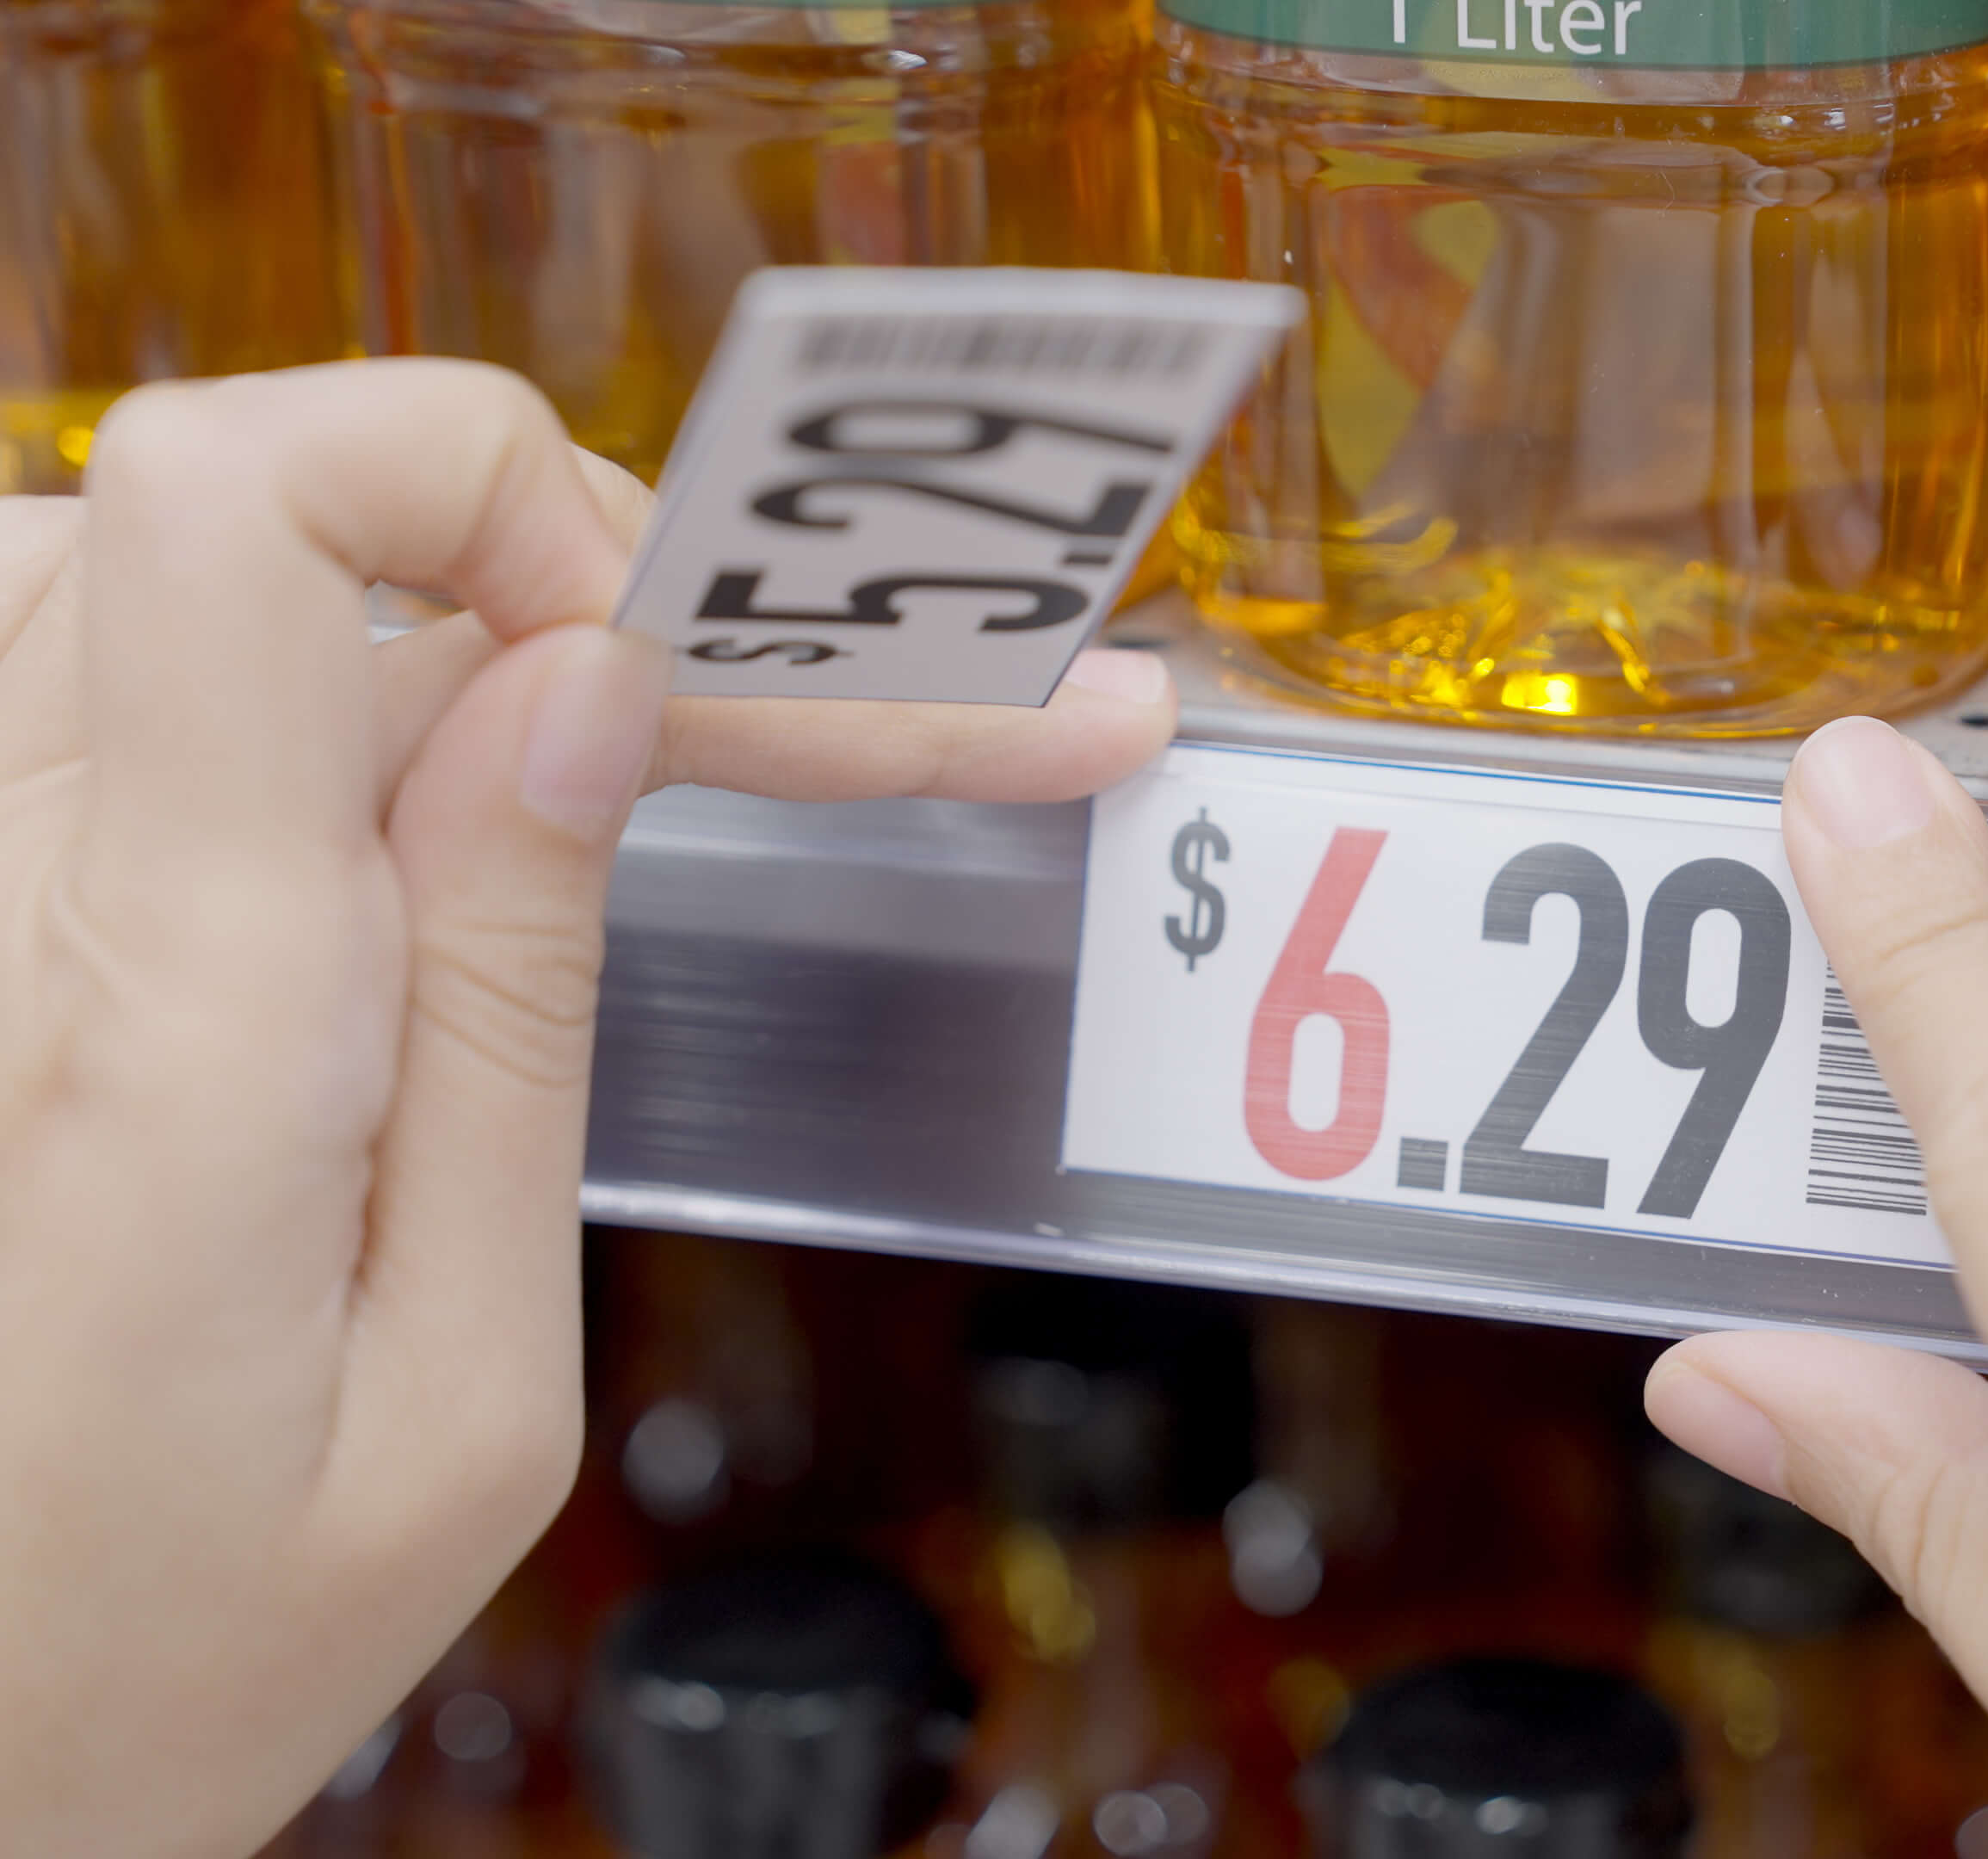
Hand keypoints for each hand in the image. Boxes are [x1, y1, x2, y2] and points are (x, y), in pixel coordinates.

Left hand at [0, 360, 1174, 1854]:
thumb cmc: (144, 1656)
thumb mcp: (452, 1408)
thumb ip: (511, 1020)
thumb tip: (578, 694)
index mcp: (173, 1024)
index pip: (249, 503)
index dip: (479, 479)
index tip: (645, 642)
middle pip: (218, 509)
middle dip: (494, 572)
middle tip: (693, 721)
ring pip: (109, 569)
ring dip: (343, 628)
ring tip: (517, 775)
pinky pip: (34, 688)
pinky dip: (201, 691)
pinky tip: (308, 819)